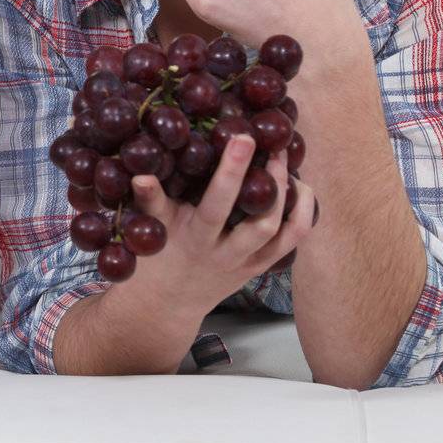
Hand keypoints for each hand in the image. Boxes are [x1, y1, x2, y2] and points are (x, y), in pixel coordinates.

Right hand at [119, 135, 316, 316]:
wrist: (171, 303)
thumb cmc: (160, 256)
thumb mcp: (153, 227)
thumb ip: (150, 199)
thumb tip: (141, 173)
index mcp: (198, 240)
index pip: (218, 204)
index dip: (232, 172)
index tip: (243, 138)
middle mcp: (228, 254)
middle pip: (262, 221)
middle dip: (274, 184)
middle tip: (275, 147)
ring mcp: (249, 263)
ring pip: (284, 234)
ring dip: (293, 198)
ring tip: (288, 165)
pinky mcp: (262, 266)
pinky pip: (292, 243)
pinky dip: (302, 215)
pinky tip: (299, 189)